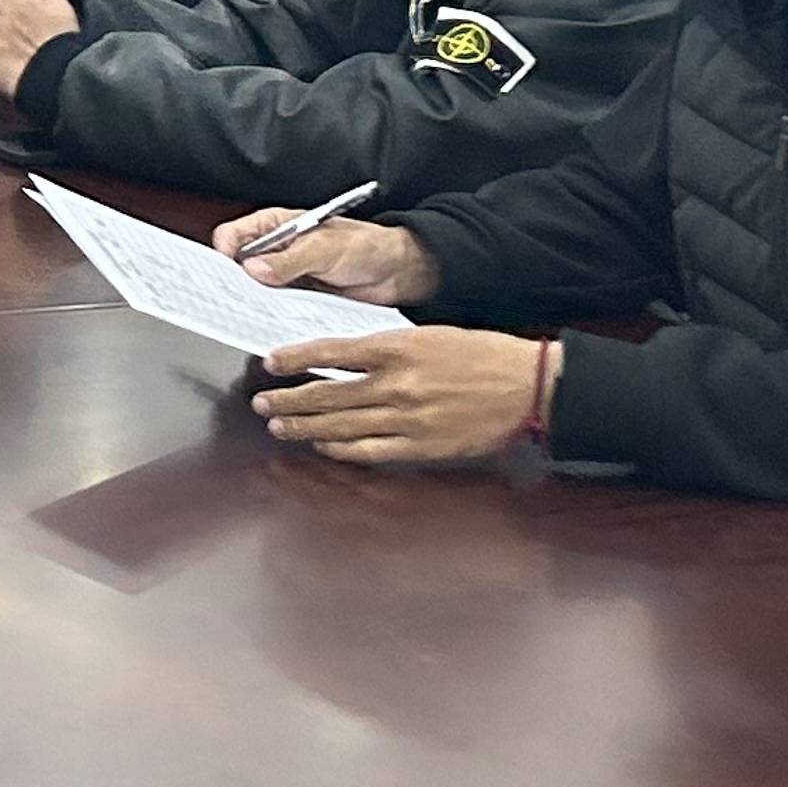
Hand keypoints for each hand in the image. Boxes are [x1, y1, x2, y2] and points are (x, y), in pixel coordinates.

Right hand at [209, 213, 443, 306]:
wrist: (399, 272)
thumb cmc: (367, 246)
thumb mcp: (325, 248)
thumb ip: (289, 260)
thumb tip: (253, 269)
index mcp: (275, 226)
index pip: (231, 236)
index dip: (223, 254)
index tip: (227, 273)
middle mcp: (274, 251)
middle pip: (236, 267)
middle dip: (232, 283)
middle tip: (234, 300)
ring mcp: (285, 277)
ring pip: (253, 292)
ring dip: (254, 303)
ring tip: (254, 315)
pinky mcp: (297, 300)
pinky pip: (276, 310)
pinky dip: (273, 317)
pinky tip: (275, 324)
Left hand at [250, 328, 542, 466]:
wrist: (526, 387)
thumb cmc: (480, 355)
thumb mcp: (427, 336)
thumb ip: (384, 348)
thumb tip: (341, 357)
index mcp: (396, 348)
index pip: (329, 352)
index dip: (294, 359)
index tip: (270, 363)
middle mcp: (395, 384)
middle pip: (326, 394)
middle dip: (288, 400)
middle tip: (262, 402)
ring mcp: (406, 418)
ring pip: (340, 425)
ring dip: (304, 426)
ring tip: (279, 425)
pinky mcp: (420, 445)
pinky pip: (368, 450)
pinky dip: (339, 449)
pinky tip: (321, 446)